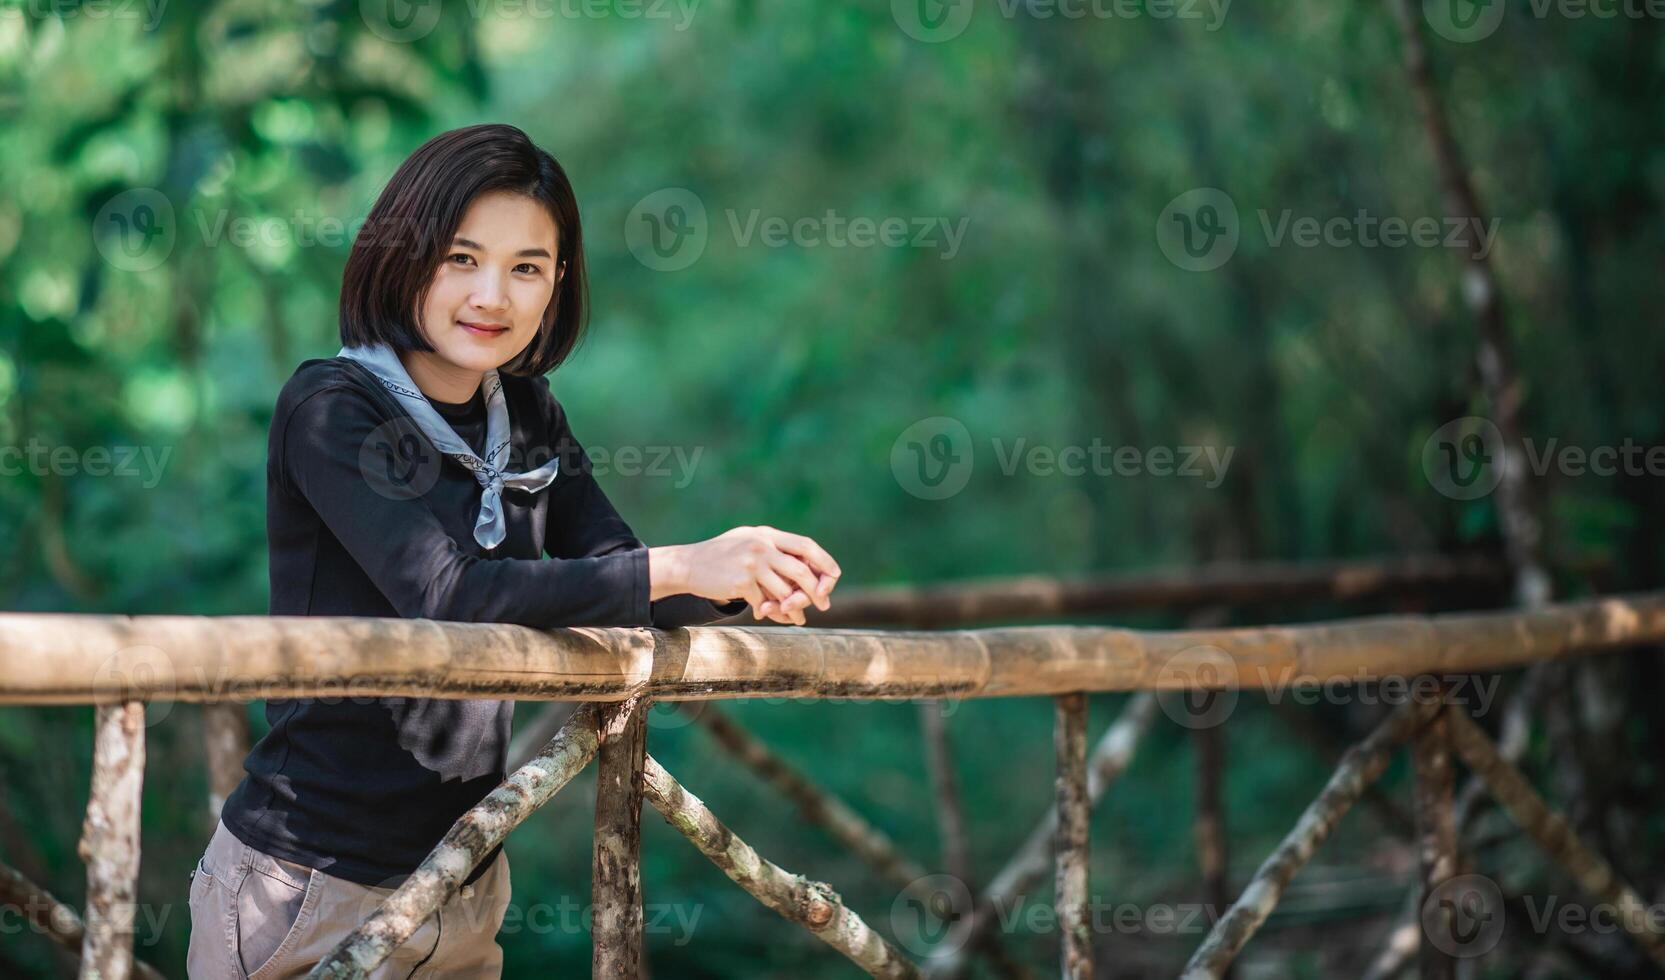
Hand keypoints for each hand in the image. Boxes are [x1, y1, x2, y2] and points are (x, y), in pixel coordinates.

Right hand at [650, 525, 839, 625]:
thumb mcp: (749, 542)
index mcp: (767, 534)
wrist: (688, 565)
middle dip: (815, 591)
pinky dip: (766, 611)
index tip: (834, 578)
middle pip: (801, 571)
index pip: (806, 546)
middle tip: (823, 605)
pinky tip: (761, 613)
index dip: (824, 562)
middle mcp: (761, 545)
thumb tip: (807, 571)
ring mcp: (751, 563)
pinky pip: (764, 602)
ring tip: (796, 618)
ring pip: (784, 591)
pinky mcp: (742, 581)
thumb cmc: (722, 558)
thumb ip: (774, 551)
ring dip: (792, 608)